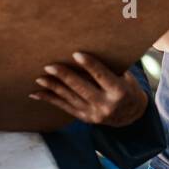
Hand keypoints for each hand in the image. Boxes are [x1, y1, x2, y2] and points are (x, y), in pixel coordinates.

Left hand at [31, 52, 147, 126]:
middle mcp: (106, 105)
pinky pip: (65, 107)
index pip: (101, 76)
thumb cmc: (128, 88)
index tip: (76, 54)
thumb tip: (89, 50)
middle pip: (82, 88)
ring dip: (54, 87)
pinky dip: (50, 99)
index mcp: (119, 92)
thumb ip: (109, 68)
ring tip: (41, 78)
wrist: (131, 116)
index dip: (89, 64)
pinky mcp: (85, 118)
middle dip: (65, 76)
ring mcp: (94, 114)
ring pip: (70, 98)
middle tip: (50, 66)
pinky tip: (37, 94)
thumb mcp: (125, 78)